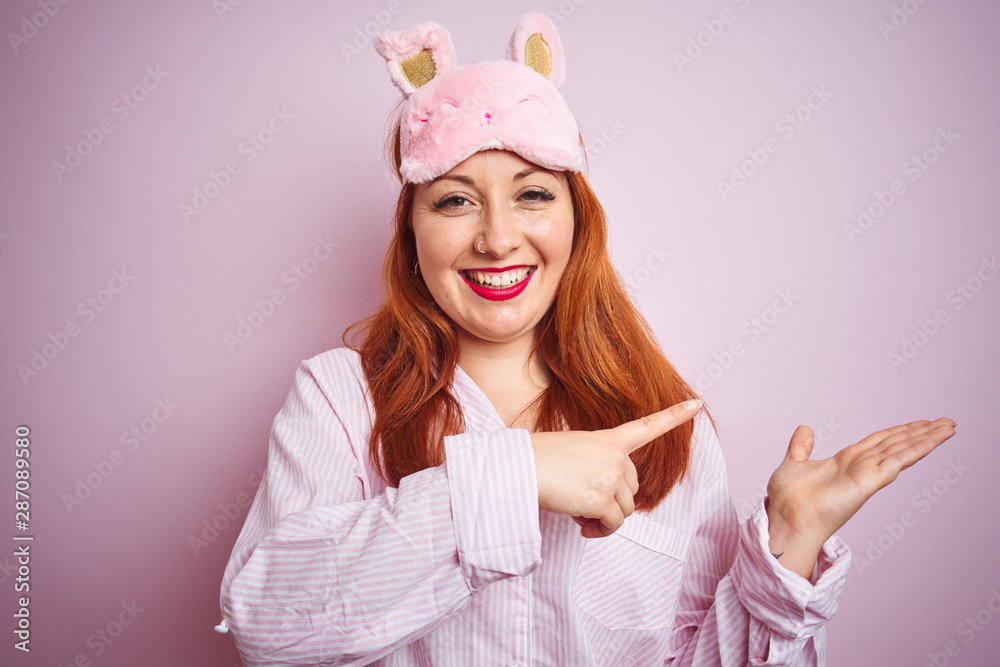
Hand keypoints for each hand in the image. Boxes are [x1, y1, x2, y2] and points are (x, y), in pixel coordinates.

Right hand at [530, 399, 701, 538]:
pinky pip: (613, 525)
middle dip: (612, 502)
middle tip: (584, 505)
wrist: (519, 468)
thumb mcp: (573, 452)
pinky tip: (582, 526)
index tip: (697, 405)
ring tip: (579, 514)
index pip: (647, 426)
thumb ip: (597, 469)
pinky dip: (600, 531)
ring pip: (625, 511)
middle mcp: (615, 456)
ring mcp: (611, 477)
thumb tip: (603, 507)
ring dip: (604, 519)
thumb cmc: (537, 459)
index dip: (674, 415)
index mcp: (608, 439)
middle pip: (632, 488)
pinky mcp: (602, 500)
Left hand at [766, 417, 956, 577]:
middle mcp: (861, 467)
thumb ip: (801, 447)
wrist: (787, 518)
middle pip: (898, 444)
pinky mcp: (870, 481)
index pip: (880, 441)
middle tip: (946, 421)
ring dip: (928, 437)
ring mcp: (868, 474)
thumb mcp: (794, 463)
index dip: (899, 431)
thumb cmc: (788, 500)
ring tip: (949, 426)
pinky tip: (934, 439)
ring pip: (904, 450)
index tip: (919, 423)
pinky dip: (918, 449)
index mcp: (846, 461)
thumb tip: (805, 429)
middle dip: (921, 432)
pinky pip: (899, 461)